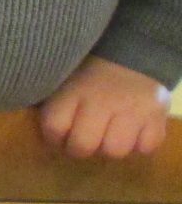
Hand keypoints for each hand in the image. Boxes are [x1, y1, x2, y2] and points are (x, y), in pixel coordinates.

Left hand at [39, 56, 170, 159]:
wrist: (133, 52)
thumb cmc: (92, 71)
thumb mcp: (66, 78)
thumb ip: (55, 103)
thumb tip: (45, 134)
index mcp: (73, 91)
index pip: (54, 127)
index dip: (53, 139)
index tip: (58, 137)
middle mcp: (102, 101)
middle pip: (83, 145)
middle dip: (79, 149)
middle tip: (84, 142)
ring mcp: (132, 110)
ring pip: (115, 151)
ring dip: (110, 148)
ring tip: (109, 136)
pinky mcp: (157, 117)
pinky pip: (146, 147)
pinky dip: (139, 145)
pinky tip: (134, 133)